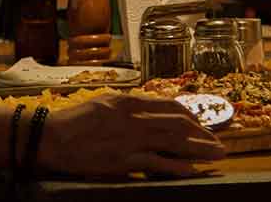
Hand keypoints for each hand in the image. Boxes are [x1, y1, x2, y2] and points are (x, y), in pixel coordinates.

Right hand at [38, 93, 224, 177]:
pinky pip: (156, 164)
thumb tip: (153, 108)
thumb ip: (130, 105)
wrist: (51, 138)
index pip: (170, 107)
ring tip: (217, 155)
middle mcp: (134, 119)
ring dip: (199, 149)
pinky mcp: (123, 162)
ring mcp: (130, 140)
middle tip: (219, 142)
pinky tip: (191, 169)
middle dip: (203, 134)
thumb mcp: (106, 103)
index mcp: (130, 102)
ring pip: (173, 142)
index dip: (192, 116)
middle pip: (178, 124)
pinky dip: (176, 166)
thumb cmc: (75, 121)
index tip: (203, 125)